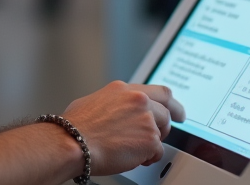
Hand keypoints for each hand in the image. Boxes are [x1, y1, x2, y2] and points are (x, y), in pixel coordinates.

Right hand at [63, 81, 185, 174]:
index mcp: (124, 90)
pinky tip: (134, 158)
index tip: (176, 111)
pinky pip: (157, 151)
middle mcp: (138, 100)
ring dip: (151, 143)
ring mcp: (146, 119)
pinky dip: (148, 157)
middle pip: (166, 112)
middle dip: (165, 126)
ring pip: (160, 133)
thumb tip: (116, 111)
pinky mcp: (150, 139)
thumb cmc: (75, 126)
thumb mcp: (93, 102)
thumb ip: (113, 103)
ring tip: (134, 151)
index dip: (171, 103)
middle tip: (164, 135)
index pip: (159, 92)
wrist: (73, 142)